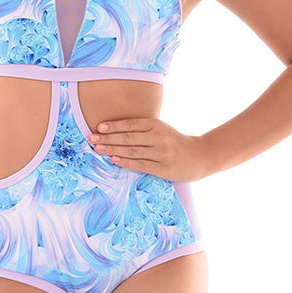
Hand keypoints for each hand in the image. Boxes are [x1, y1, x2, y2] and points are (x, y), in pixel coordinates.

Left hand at [88, 117, 207, 181]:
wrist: (199, 156)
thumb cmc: (175, 142)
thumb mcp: (161, 129)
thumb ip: (143, 129)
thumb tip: (115, 132)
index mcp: (156, 125)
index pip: (130, 124)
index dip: (114, 126)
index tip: (99, 127)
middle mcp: (158, 137)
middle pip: (128, 138)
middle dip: (107, 138)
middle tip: (91, 138)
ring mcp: (160, 153)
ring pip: (131, 151)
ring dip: (112, 150)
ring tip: (98, 149)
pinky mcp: (162, 168)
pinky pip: (140, 164)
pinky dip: (125, 162)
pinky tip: (114, 160)